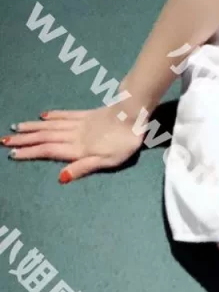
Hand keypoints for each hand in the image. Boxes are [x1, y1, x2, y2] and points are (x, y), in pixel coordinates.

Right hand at [1, 104, 145, 182]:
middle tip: (4, 140)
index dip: (30, 152)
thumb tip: (60, 178)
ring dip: (33, 127)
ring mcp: (80, 123)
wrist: (133, 113)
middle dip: (24, 140)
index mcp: (78, 148)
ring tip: (16, 127)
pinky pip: (65, 114)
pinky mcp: (88, 114)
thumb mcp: (107, 161)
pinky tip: (43, 115)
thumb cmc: (124, 142)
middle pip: (45, 137)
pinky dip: (53, 115)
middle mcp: (74, 135)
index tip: (12, 153)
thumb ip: (83, 168)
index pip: (48, 151)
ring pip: (51, 125)